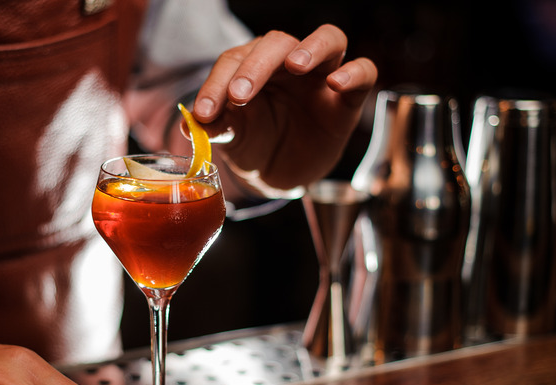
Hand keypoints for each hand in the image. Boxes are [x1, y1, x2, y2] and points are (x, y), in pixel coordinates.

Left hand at [192, 24, 376, 194]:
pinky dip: (354, 72)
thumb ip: (215, 126)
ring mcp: (321, 76)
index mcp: (253, 66)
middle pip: (277, 43)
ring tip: (295, 65)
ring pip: (328, 39)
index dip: (217, 83)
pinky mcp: (348, 99)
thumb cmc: (254, 144)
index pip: (235, 60)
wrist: (279, 174)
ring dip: (311, 47)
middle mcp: (288, 63)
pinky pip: (364, 71)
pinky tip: (336, 83)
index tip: (204, 112)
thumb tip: (191, 123)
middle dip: (255, 66)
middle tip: (239, 96)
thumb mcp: (231, 139)